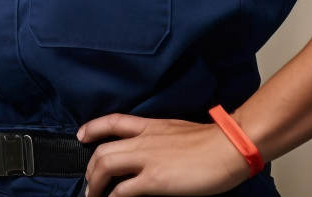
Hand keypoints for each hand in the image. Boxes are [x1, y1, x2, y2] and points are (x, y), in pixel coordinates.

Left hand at [76, 113, 252, 195]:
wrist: (229, 146)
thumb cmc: (214, 141)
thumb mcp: (180, 131)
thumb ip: (162, 139)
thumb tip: (155, 153)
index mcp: (152, 125)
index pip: (114, 121)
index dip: (93, 128)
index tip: (82, 135)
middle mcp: (144, 140)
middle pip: (103, 150)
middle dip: (91, 168)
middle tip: (89, 182)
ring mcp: (148, 159)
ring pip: (106, 166)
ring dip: (95, 184)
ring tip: (94, 195)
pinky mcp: (155, 180)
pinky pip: (123, 190)